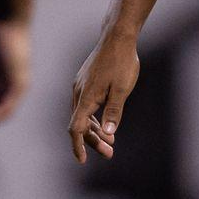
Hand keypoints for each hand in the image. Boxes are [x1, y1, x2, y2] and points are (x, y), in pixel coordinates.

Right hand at [68, 31, 139, 162]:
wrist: (117, 37)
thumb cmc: (122, 62)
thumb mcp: (122, 89)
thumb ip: (114, 112)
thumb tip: (107, 134)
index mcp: (86, 96)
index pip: (76, 127)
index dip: (78, 146)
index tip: (82, 161)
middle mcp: (78, 92)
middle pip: (80, 124)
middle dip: (93, 141)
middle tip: (110, 154)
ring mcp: (80, 86)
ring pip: (82, 115)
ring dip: (94, 131)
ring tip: (110, 143)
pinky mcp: (85, 82)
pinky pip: (85, 106)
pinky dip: (93, 118)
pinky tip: (104, 124)